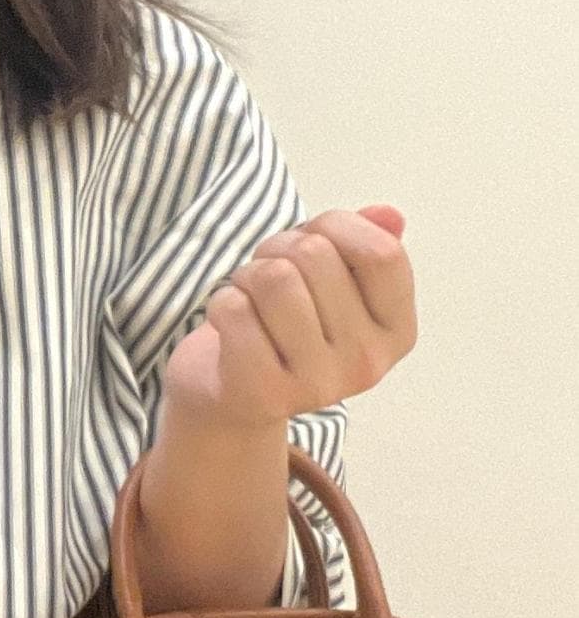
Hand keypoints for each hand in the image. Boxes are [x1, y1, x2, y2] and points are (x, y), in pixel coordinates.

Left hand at [161, 203, 417, 431]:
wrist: (234, 401)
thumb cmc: (290, 327)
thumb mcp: (338, 284)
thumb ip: (366, 246)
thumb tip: (387, 216)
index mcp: (396, 333)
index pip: (382, 253)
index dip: (337, 225)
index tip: (313, 233)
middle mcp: (365, 363)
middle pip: (316, 255)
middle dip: (279, 246)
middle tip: (268, 269)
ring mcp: (317, 384)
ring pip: (274, 278)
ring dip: (249, 272)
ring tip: (248, 293)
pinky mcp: (264, 394)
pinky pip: (235, 310)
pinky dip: (222, 301)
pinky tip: (228, 320)